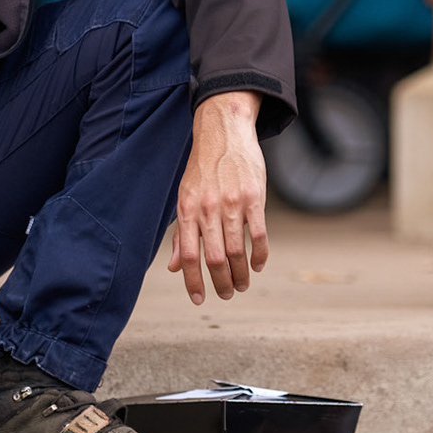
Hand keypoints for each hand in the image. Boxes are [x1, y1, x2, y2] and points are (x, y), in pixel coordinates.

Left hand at [168, 91, 268, 303]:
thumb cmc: (203, 169)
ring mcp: (232, 204)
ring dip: (241, 274)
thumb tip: (174, 267)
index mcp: (187, 210)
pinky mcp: (254, 198)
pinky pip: (259, 235)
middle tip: (226, 294)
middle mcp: (208, 209)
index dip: (193, 282)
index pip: (188, 256)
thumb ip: (181, 233)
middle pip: (214, 258)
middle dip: (221, 283)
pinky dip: (259, 255)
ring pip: (237, 251)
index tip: (199, 300)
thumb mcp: (185, 198)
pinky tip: (257, 265)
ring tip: (242, 285)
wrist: (224, 133)